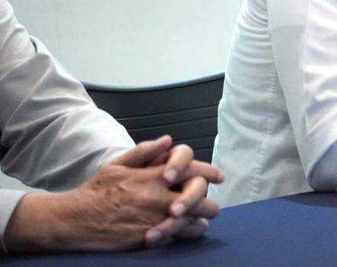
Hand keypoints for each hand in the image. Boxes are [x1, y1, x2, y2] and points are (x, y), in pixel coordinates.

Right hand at [4, 136, 222, 252]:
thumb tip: (168, 140)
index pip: (193, 169)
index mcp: (153, 176)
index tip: (218, 176)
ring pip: (195, 220)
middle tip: (209, 205)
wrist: (75, 221)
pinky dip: (187, 234)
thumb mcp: (118, 165)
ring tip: (200, 220)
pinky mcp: (151, 238)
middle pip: (202, 197)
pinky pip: (180, 236)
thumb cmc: (96, 191)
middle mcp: (159, 197)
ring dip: (200, 220)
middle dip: (208, 201)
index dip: (209, 172)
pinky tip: (187, 231)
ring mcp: (156, 219)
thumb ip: (145, 152)